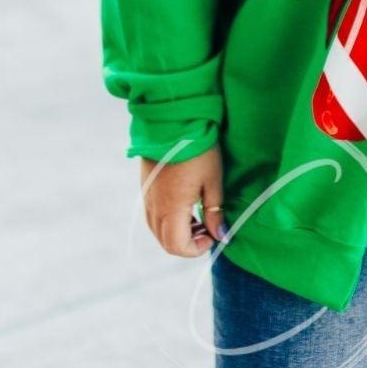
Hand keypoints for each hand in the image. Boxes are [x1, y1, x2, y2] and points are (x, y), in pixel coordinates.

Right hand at [138, 143, 229, 257]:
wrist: (173, 119)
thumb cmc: (198, 149)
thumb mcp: (213, 181)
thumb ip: (215, 212)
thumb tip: (221, 235)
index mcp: (171, 207)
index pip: (177, 246)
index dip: (197, 248)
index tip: (212, 234)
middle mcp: (154, 206)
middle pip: (165, 242)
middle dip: (187, 242)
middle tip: (207, 227)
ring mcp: (147, 196)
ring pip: (157, 229)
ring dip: (177, 231)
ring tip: (198, 215)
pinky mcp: (145, 186)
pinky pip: (153, 214)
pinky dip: (169, 219)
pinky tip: (185, 203)